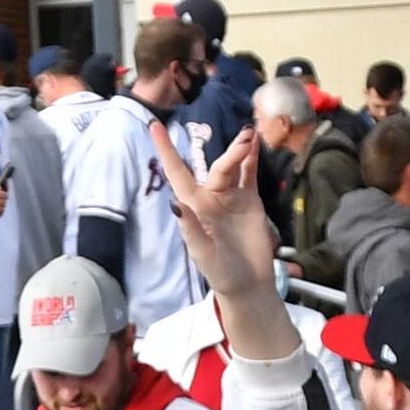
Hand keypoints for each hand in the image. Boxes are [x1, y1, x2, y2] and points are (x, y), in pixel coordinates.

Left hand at [154, 114, 278, 306]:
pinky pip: (249, 174)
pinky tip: (255, 141)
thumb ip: (191, 229)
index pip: (176, 173)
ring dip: (240, 150)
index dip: (166, 150)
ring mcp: (231, 197)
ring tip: (249, 134)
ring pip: (233, 167)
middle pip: (217, 167)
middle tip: (244, 138)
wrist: (248, 284)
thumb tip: (175, 203)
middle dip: (230, 153)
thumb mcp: (202, 254)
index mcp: (193, 207)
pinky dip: (251, 158)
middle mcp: (210, 197)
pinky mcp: (249, 201)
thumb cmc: (220, 272)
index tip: (154, 125)